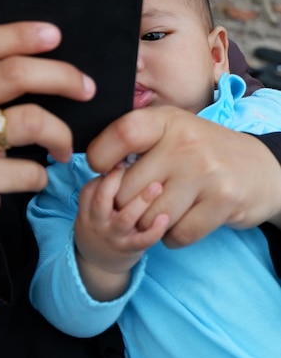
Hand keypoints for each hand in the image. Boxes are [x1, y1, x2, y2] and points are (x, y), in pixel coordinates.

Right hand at [0, 22, 94, 251]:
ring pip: (31, 121)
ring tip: (64, 147)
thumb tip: (50, 52)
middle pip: (13, 74)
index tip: (56, 35)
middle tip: (87, 88)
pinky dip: (44, 175)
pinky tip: (37, 177)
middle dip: (62, 77)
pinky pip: (30, 170)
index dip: (19, 34)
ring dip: (62, 135)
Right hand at [75, 168, 168, 299]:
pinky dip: (154, 230)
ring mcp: (113, 236)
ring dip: (141, 201)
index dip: (108, 173)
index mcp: (88, 208)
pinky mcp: (129, 249)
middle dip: (118, 181)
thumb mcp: (91, 208)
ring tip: (158, 186)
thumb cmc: (101, 225)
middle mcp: (98, 221)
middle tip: (140, 165)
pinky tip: (165, 218)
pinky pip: (142, 240)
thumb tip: (128, 157)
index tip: (124, 158)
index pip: (91, 187)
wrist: (98, 263)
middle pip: (103, 199)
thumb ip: (104, 187)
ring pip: (125, 218)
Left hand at [87, 105, 280, 247]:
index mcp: (168, 120)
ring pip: (150, 216)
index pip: (123, 133)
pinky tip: (184, 220)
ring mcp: (205, 172)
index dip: (102, 156)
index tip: (103, 169)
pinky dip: (173, 237)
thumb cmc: (203, 152)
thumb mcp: (173, 131)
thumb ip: (138, 142)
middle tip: (140, 201)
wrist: (261, 170)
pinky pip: (176, 234)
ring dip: (151, 223)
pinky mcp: (222, 201)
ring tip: (166, 209)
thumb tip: (95, 163)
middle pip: (129, 187)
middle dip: (126, 203)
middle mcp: (186, 142)